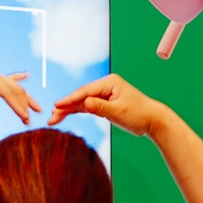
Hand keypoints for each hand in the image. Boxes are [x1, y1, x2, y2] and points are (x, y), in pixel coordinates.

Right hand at [47, 73, 162, 135]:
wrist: (151, 119)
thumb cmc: (138, 113)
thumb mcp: (118, 111)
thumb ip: (101, 107)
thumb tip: (85, 103)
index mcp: (109, 83)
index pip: (85, 91)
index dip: (70, 99)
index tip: (56, 105)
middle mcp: (105, 86)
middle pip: (81, 96)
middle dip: (65, 106)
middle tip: (51, 116)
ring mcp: (104, 95)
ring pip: (82, 102)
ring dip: (68, 111)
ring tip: (53, 119)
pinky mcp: (104, 104)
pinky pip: (87, 107)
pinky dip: (76, 112)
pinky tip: (65, 116)